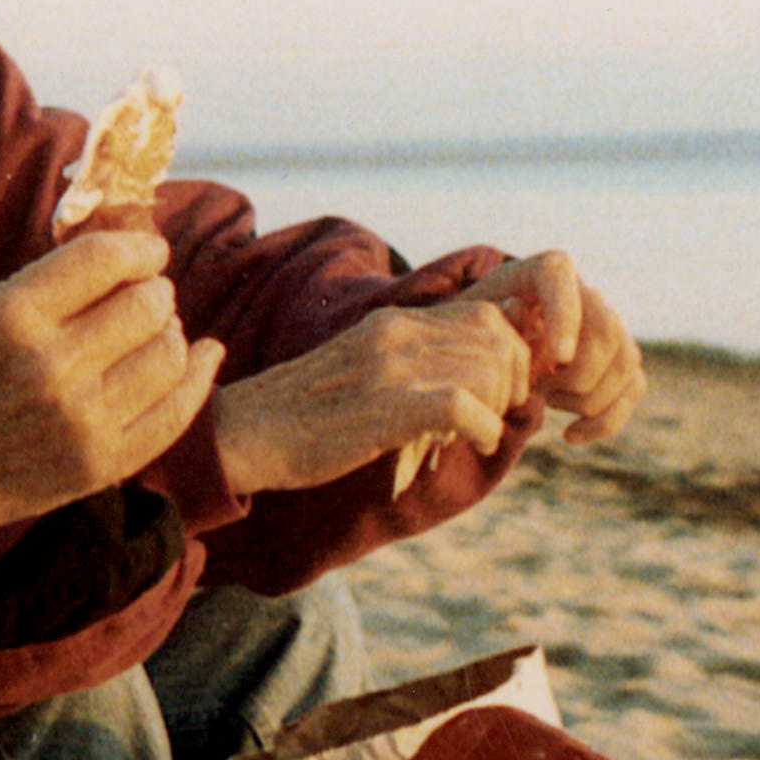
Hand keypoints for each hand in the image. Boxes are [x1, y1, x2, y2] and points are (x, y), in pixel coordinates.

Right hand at [0, 228, 221, 532]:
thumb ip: (40, 283)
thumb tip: (111, 257)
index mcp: (11, 318)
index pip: (104, 260)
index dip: (139, 248)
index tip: (148, 252)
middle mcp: (50, 366)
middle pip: (146, 304)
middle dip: (154, 291)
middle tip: (146, 295)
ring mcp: (80, 419)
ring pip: (169, 353)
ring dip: (170, 332)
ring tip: (155, 332)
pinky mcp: (101, 463)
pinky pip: (176, 411)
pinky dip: (198, 376)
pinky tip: (205, 355)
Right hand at [212, 297, 534, 499]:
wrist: (246, 433)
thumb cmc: (305, 418)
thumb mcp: (364, 370)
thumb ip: (413, 362)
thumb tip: (474, 379)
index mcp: (394, 323)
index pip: (488, 315)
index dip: (511, 356)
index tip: (499, 394)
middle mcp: (397, 334)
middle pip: (499, 340)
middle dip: (512, 383)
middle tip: (491, 416)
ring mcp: (391, 368)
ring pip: (488, 371)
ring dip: (498, 409)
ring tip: (475, 434)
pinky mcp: (386, 406)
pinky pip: (465, 407)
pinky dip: (483, 429)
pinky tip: (473, 444)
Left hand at [455, 252, 644, 445]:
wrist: (486, 344)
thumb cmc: (472, 332)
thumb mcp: (466, 321)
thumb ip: (488, 318)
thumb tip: (518, 312)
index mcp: (546, 270)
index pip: (563, 278)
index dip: (567, 319)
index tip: (558, 358)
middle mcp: (587, 292)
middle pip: (607, 329)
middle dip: (577, 372)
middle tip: (540, 389)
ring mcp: (610, 325)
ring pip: (626, 361)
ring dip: (587, 396)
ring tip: (546, 400)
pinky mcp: (619, 359)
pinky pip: (633, 388)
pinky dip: (607, 420)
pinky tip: (570, 436)